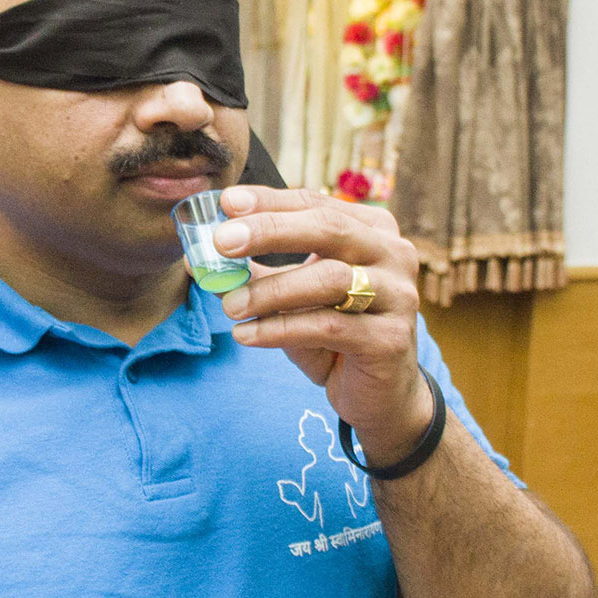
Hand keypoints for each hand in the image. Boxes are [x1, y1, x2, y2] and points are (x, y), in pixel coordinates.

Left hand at [212, 185, 435, 466]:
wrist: (380, 395)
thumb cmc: (334, 335)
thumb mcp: (294, 297)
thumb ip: (258, 272)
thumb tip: (199, 260)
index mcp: (373, 229)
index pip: (316, 204)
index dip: (270, 202)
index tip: (226, 203)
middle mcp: (394, 253)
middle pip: (329, 229)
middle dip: (270, 231)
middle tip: (222, 241)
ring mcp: (398, 295)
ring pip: (328, 280)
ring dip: (270, 291)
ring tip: (229, 306)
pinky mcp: (391, 338)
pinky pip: (328, 326)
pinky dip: (280, 329)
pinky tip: (246, 336)